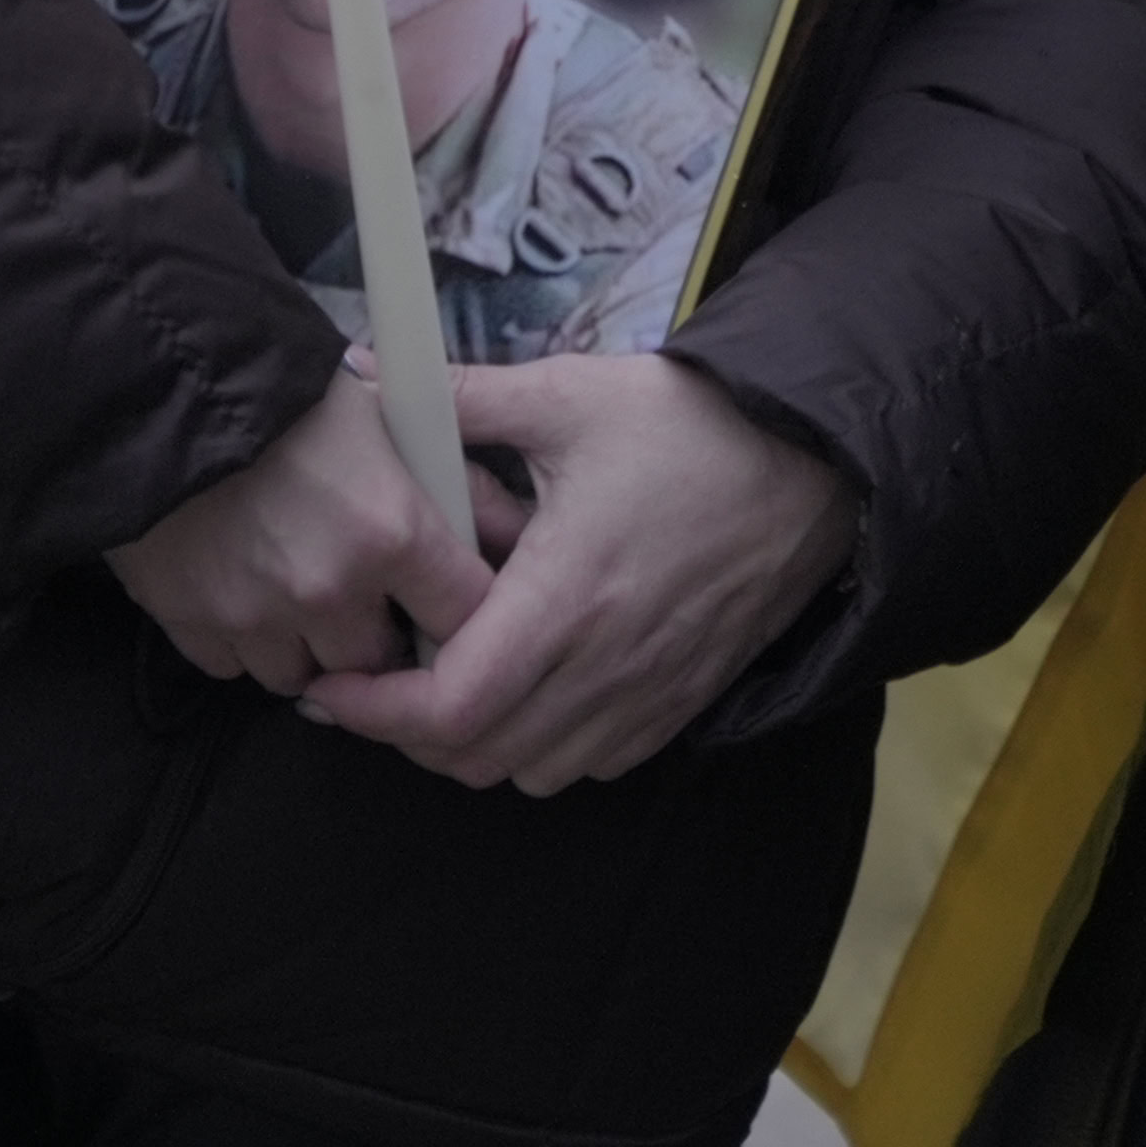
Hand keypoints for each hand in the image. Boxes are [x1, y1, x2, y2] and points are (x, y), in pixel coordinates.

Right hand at [106, 371, 497, 691]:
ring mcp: (257, 617)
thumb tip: (509, 529)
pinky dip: (243, 640)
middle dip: (379, 635)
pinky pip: (235, 666)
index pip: (463, 617)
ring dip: (308, 646)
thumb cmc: (281, 386)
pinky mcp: (193, 626)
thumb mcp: (385, 411)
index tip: (446, 605)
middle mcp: (330, 590)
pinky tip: (241, 585)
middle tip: (366, 594)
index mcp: (391, 532)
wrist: (157, 381)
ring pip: (305, 676)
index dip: (461, 615)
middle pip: (381, 661)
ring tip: (296, 586)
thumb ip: (450, 479)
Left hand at [303, 354, 857, 793]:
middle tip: (375, 679)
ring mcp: (648, 694)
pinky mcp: (682, 702)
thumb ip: (461, 398)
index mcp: (564, 597)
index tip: (329, 687)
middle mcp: (604, 666)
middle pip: (475, 757)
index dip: (372, 711)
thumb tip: (365, 374)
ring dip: (475, 745)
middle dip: (407, 732)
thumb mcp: (570, 395)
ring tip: (447, 681)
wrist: (816, 462)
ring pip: (530, 772)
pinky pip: (591, 765)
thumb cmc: (692, 425)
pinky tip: (529, 688)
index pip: (446, 707)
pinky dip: (543, 748)